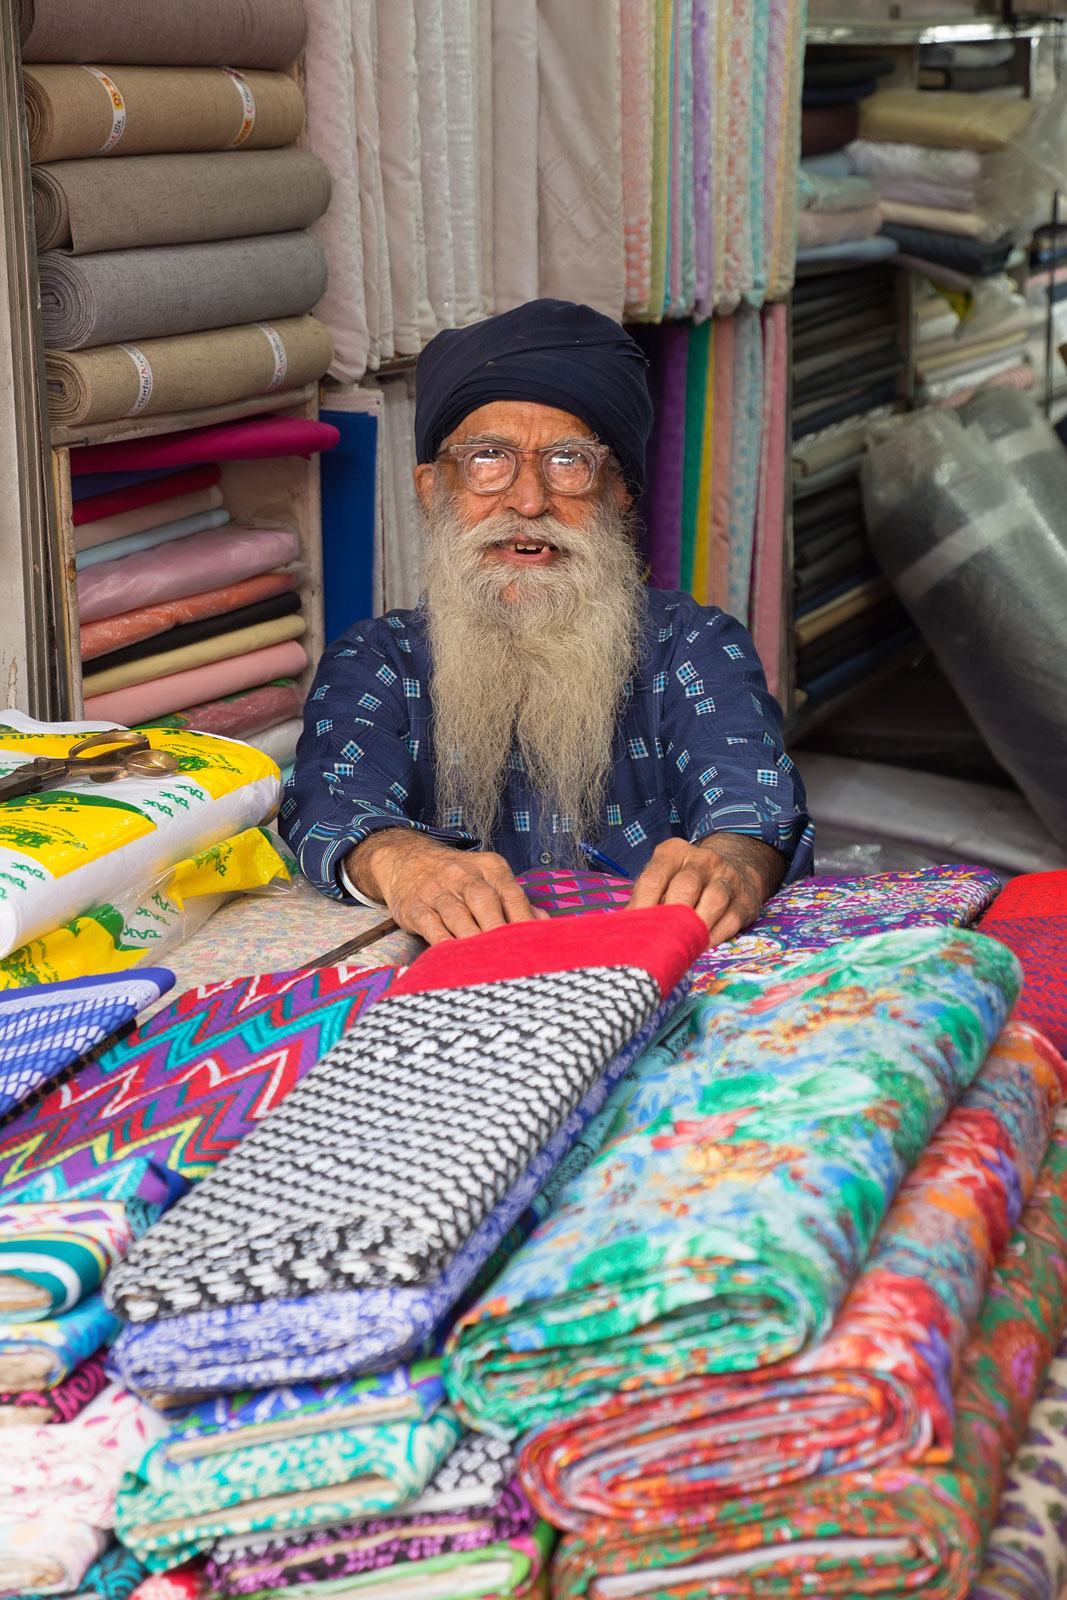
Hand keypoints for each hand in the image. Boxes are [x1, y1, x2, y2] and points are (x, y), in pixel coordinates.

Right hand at [344, 829, 542, 944]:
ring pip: (456, 913)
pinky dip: (442, 940)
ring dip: (471, 937)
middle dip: (498, 928)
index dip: (523, 918)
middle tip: (511, 955)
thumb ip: (514, 900)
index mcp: (489, 867)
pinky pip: (429, 924)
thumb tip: (542, 922)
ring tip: (486, 960)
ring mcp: (435, 889)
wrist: (406, 860)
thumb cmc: (458, 879)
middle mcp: (462, 874)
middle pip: (483, 900)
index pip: (511, 892)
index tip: (533, 942)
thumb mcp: (488, 878)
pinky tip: (452, 956)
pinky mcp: (413, 906)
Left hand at [626, 832, 785, 944]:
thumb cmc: (685, 880)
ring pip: (714, 900)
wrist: (734, 868)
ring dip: (696, 926)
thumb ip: (645, 898)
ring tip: (680, 946)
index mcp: (674, 852)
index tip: (633, 929)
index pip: (653, 878)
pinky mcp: (745, 899)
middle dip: (672, 915)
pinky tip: (700, 946)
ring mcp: (727, 877)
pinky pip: (730, 919)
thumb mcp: (663, 877)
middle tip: (658, 940)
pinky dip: (715, 936)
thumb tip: (624, 927)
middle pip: (685, 886)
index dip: (642, 906)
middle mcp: (703, 859)